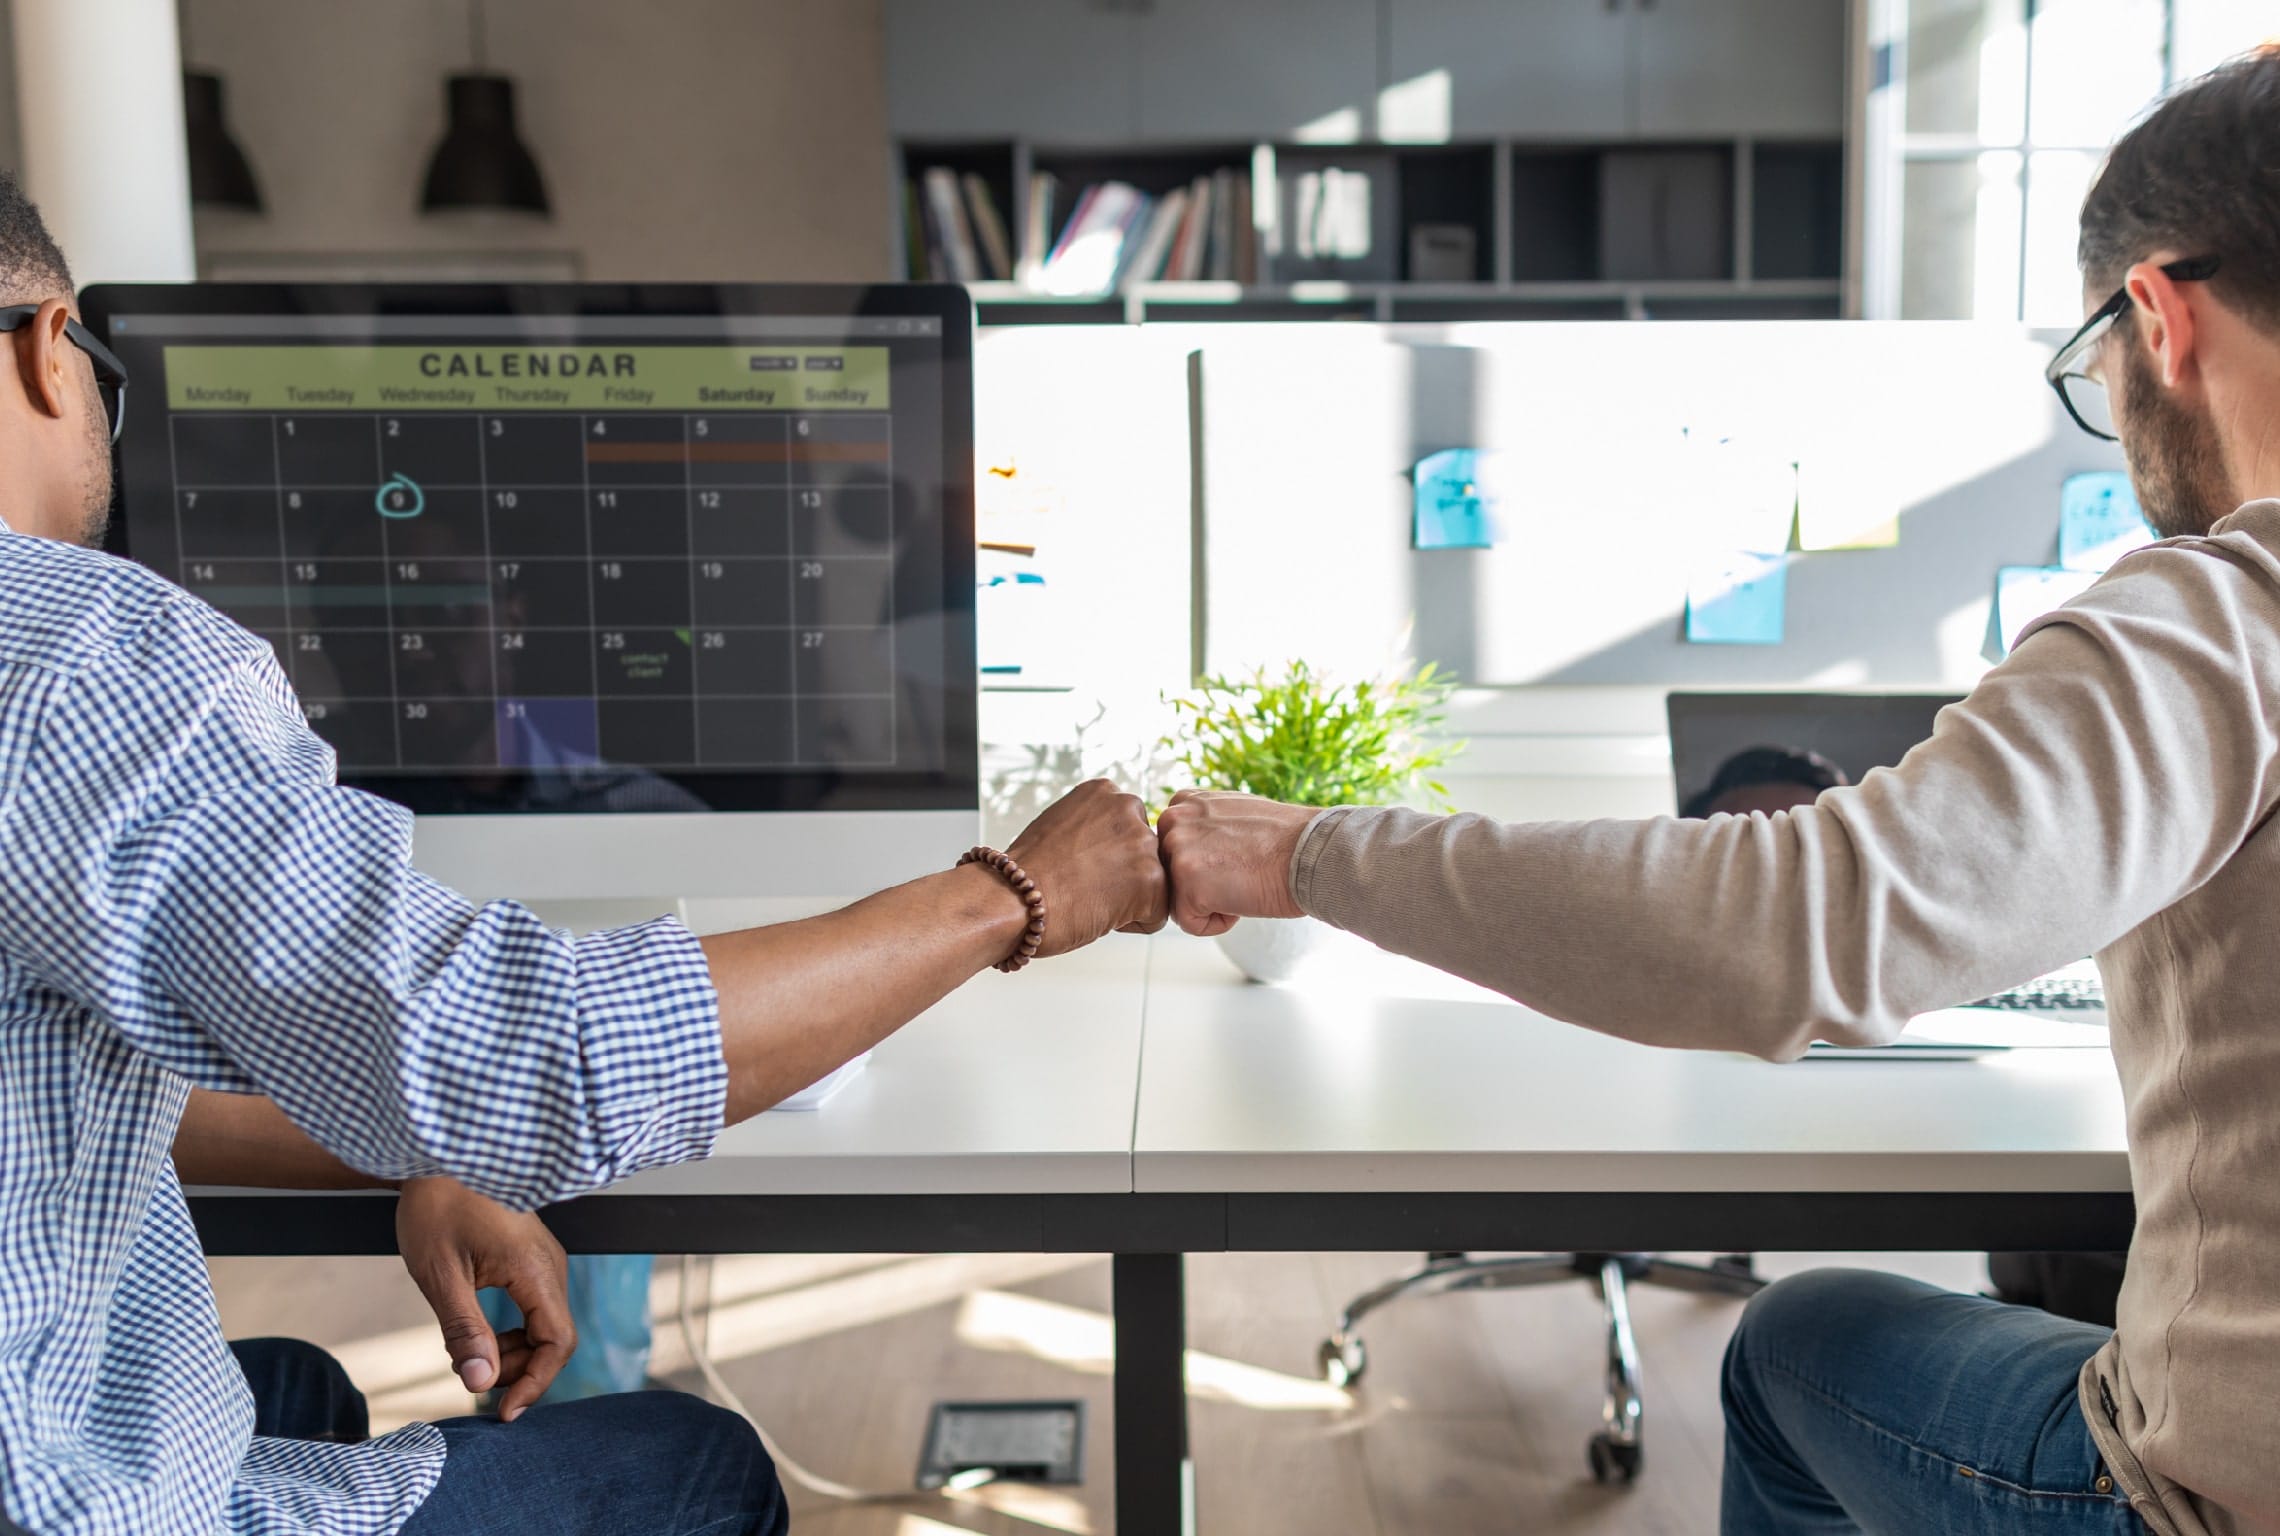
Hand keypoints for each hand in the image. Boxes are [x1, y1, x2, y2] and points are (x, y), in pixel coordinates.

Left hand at [395, 1177, 574, 1421]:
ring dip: (513, 1351)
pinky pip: (536, 1306)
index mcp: (535, 1269)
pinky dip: (512, 1330)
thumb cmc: (437, 1206)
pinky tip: (477, 1330)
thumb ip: (464, 1330)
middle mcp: (551, 1265)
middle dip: (518, 1370)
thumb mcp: (440, 1275)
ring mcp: (544, 1260)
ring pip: (546, 1324)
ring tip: (467, 1353)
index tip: (503, 1411)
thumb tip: (479, 1381)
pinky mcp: (531, 1257)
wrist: (440, 1158)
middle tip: (470, 1376)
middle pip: (555, 1338)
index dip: (534, 1383)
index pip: (558, 1342)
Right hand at [1006, 778, 1166, 956]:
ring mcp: (1143, 843)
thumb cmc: (1025, 874)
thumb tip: (1109, 849)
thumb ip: (1093, 828)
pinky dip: (1132, 925)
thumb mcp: (1061, 827)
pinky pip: (1157, 915)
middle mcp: (1128, 808)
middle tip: (1084, 886)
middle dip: (1123, 874)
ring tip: (1089, 901)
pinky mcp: (1153, 881)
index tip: (1079, 866)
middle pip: (1144, 853)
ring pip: (1154, 883)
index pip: (1126, 828)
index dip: (1104, 856)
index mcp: (1103, 791)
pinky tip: (1099, 916)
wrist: (1010, 900)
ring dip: (1129, 899)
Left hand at [1155, 790, 1317, 935]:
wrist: (1312, 852)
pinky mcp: (1186, 882)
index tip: (1238, 858)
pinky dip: (1219, 922)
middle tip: (1243, 871)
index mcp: (1184, 802)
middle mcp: (1173, 819)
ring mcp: (1177, 850)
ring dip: (1211, 903)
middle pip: (1172, 877)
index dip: (1208, 865)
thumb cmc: (1286, 840)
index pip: (1175, 852)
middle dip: (1205, 885)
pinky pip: (1189, 923)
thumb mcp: (1235, 813)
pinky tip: (1243, 899)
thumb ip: (1204, 826)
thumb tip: (1193, 848)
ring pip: (1179, 900)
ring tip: (1243, 882)